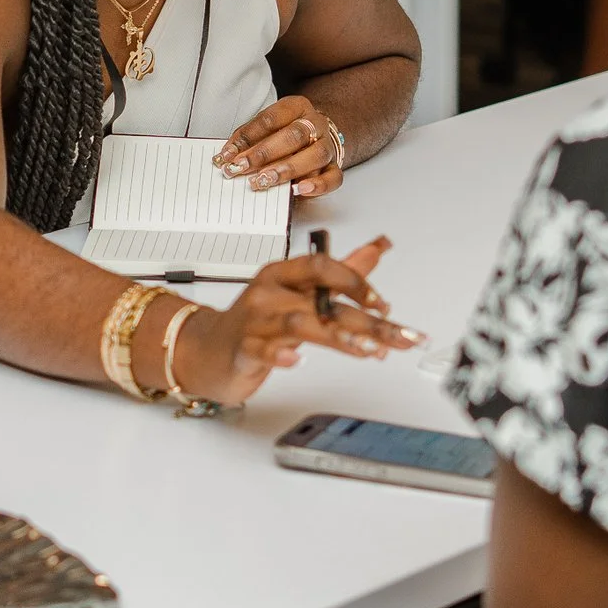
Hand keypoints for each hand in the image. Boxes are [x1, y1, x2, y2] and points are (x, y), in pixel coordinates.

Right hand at [172, 238, 422, 405]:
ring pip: (299, 324)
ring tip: (368, 350)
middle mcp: (269, 293)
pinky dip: (280, 356)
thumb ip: (341, 272)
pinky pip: (262, 350)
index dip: (354, 281)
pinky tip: (296, 361)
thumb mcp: (299, 292)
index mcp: (283, 275)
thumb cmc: (258, 321)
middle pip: (322, 301)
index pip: (321, 266)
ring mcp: (255, 321)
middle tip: (398, 336)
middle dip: (367, 321)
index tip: (383, 303)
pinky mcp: (244, 350)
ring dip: (338, 337)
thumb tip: (378, 247)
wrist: (209, 351)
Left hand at [215, 96, 344, 198]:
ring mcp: (328, 146)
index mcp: (297, 107)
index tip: (228, 154)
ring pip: (315, 155)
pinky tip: (299, 190)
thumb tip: (228, 157)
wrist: (317, 135)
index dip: (247, 137)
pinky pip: (333, 177)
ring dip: (286, 169)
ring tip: (263, 181)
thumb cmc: (285, 133)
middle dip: (264, 153)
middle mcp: (316, 124)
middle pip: (294, 136)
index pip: (271, 119)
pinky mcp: (335, 167)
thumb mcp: (267, 127)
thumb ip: (249, 139)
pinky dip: (318, 185)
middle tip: (241, 167)